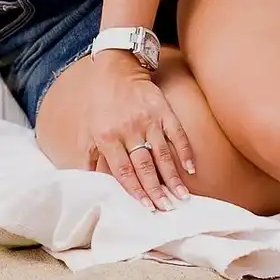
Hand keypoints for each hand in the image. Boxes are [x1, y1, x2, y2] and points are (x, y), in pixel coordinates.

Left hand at [80, 51, 196, 210]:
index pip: (123, 170)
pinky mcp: (164, 110)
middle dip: (156, 190)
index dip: (135, 190)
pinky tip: (191, 168)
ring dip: (173, 177)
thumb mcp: (87, 130)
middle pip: (144, 166)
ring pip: (163, 154)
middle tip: (167, 208)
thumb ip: (89, 158)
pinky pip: (177, 134)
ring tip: (182, 196)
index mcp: (107, 137)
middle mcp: (128, 130)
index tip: (146, 206)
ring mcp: (149, 120)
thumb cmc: (100, 104)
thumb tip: (90, 184)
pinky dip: (185, 151)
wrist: (116, 70)